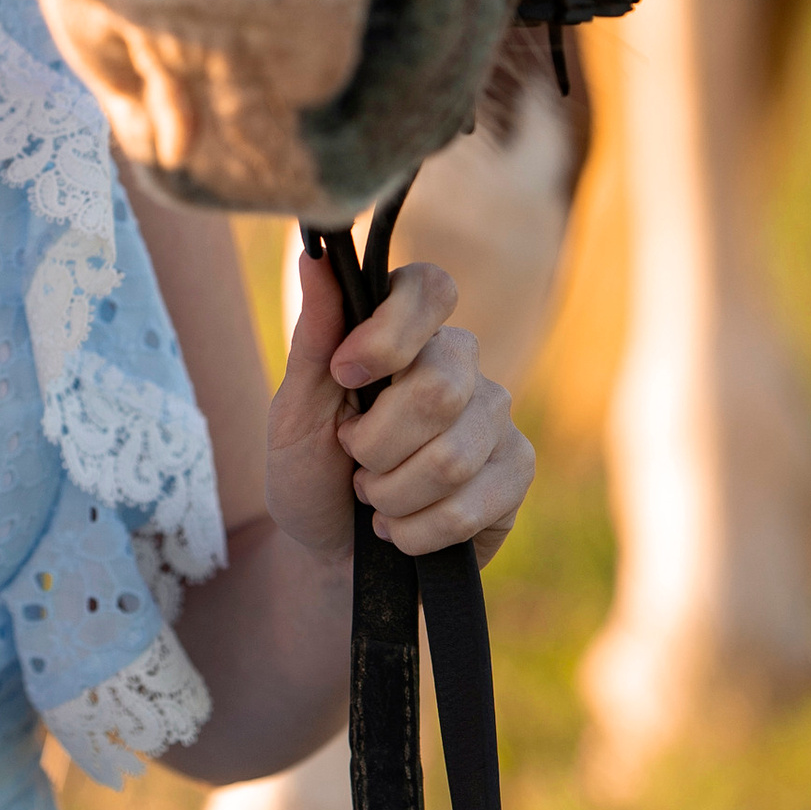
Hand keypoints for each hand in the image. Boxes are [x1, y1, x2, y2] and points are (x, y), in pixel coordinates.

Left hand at [265, 253, 532, 571]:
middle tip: (354, 461)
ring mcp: (495, 417)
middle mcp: (461, 364)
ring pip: (452, 456)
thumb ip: (315, 337)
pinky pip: (471, 503)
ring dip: (391, 494)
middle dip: (376, 444)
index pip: (431, 288)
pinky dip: (417, 529)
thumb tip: (313, 257)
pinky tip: (402, 528)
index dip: (392, 331)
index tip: (345, 372)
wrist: (331, 552)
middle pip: (440, 387)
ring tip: (374, 499)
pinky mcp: (515, 472)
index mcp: (407, 333)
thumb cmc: (312, 471)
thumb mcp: (294, 410)